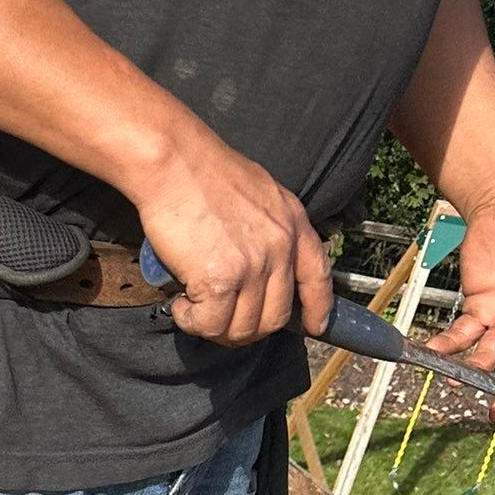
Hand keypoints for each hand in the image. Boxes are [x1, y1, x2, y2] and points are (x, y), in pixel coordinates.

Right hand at [134, 125, 332, 346]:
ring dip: (215, 328)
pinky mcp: (221, 279)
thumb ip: (268, 229)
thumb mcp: (260, 193)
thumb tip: (256, 262)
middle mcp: (280, 247)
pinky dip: (192, 322)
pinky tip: (181, 305)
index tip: (314, 326)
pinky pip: (211, 324)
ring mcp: (253, 265)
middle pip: (275, 317)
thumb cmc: (205, 172)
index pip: (317, 276)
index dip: (317, 308)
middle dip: (246, 330)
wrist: (176, 163)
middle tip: (221, 322)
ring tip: (195, 309)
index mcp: (293, 223)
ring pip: (242, 328)